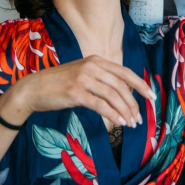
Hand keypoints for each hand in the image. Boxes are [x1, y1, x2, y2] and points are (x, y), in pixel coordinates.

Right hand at [1, 55, 156, 128]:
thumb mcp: (82, 74)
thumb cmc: (59, 84)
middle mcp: (92, 66)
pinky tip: (119, 123)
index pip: (125, 72)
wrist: (34, 89)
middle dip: (134, 104)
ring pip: (113, 96)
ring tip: (131, 124)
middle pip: (122, 86)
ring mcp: (84, 79)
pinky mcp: (76, 93)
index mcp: (96, 60)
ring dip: (125, 112)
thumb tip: (123, 93)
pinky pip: (100, 105)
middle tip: (140, 118)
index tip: (151, 97)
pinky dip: (113, 115)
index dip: (141, 85)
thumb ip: (100, 79)